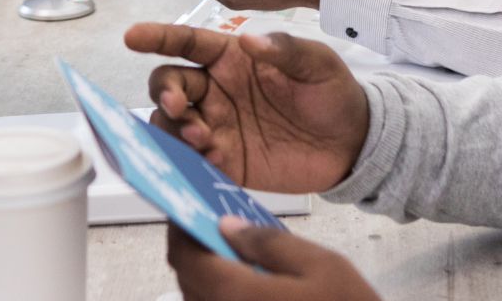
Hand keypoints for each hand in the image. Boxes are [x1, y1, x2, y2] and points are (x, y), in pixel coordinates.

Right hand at [124, 23, 368, 192]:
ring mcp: (217, 126)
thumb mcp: (317, 62)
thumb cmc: (334, 94)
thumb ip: (283, 50)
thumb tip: (248, 41)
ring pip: (172, 124)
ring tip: (200, 137)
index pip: (186, 43)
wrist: (354, 144)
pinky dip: (190, 159)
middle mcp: (216, 90)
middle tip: (177, 107)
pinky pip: (193, 160)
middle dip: (164, 93)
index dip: (157, 37)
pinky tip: (207, 158)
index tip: (132, 36)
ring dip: (173, 129)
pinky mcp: (226, 161)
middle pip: (169, 84)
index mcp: (231, 59)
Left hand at [167, 219, 381, 300]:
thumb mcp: (322, 266)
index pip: (187, 258)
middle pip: (187, 282)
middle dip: (191, 251)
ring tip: (227, 254)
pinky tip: (244, 284)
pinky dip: (219, 297)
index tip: (186, 210)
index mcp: (238, 297)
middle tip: (208, 228)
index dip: (179, 230)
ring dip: (203, 277)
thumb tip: (226, 226)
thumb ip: (269, 242)